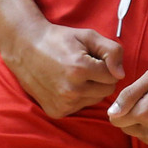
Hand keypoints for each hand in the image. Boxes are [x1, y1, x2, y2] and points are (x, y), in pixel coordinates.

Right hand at [1, 18, 124, 117]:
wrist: (26, 48)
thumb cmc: (60, 40)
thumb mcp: (89, 36)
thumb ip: (112, 51)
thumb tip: (121, 74)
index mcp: (80, 69)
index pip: (113, 77)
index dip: (107, 65)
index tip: (95, 57)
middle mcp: (71, 90)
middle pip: (106, 91)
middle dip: (102, 78)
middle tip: (87, 65)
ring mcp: (62, 103)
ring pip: (94, 100)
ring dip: (91, 88)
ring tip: (76, 74)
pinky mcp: (56, 111)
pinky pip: (80, 107)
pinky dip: (79, 97)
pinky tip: (67, 84)